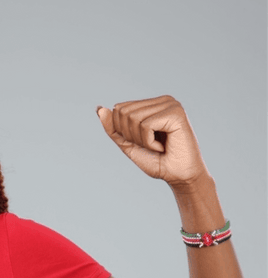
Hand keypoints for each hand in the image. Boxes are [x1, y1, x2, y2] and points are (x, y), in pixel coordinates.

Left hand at [96, 95, 210, 190]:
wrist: (178, 177)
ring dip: (141, 140)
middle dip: (130, 135)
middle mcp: (163, 100)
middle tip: (150, 146)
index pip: (119, 109)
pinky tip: (163, 146)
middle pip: (124, 112)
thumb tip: (99, 109)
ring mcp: (170, 104)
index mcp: (152, 104)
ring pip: (133, 118)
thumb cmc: (157, 161)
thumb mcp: (128, 144)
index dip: (122, 132)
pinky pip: (146, 126)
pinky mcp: (176, 113)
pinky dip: (149, 142)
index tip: (142, 143)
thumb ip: (114, 128)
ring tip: (157, 146)